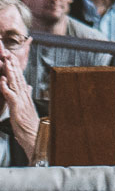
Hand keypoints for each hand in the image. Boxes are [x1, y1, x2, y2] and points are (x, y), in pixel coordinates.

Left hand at [0, 44, 38, 159]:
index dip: (15, 67)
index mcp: (25, 96)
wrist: (35, 138)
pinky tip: (2, 81)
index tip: (11, 56)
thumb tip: (28, 86)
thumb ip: (26, 96)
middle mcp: (24, 96)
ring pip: (14, 84)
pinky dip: (6, 88)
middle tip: (8, 52)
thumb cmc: (30, 125)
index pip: (20, 78)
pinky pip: (11, 96)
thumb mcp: (27, 108)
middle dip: (12, 65)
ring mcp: (21, 102)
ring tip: (6, 61)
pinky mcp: (18, 109)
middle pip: (17, 77)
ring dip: (10, 72)